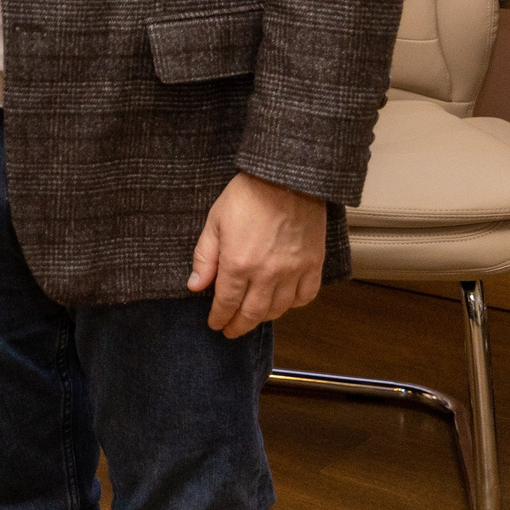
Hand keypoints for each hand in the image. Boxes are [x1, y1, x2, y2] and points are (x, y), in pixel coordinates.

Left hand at [188, 171, 326, 337]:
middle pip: (252, 313)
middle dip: (239, 325)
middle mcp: (267, 274)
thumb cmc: (248, 196)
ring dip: (263, 317)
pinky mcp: (313, 264)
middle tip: (231, 330)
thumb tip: (196, 286)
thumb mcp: (215, 222)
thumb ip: (205, 257)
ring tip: (253, 317)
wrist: (286, 179)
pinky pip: (306, 296)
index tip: (215, 324)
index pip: (226, 303)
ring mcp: (293, 271)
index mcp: (238, 264)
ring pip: (279, 309)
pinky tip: (284, 302)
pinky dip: (294, 304)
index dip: (219, 317)